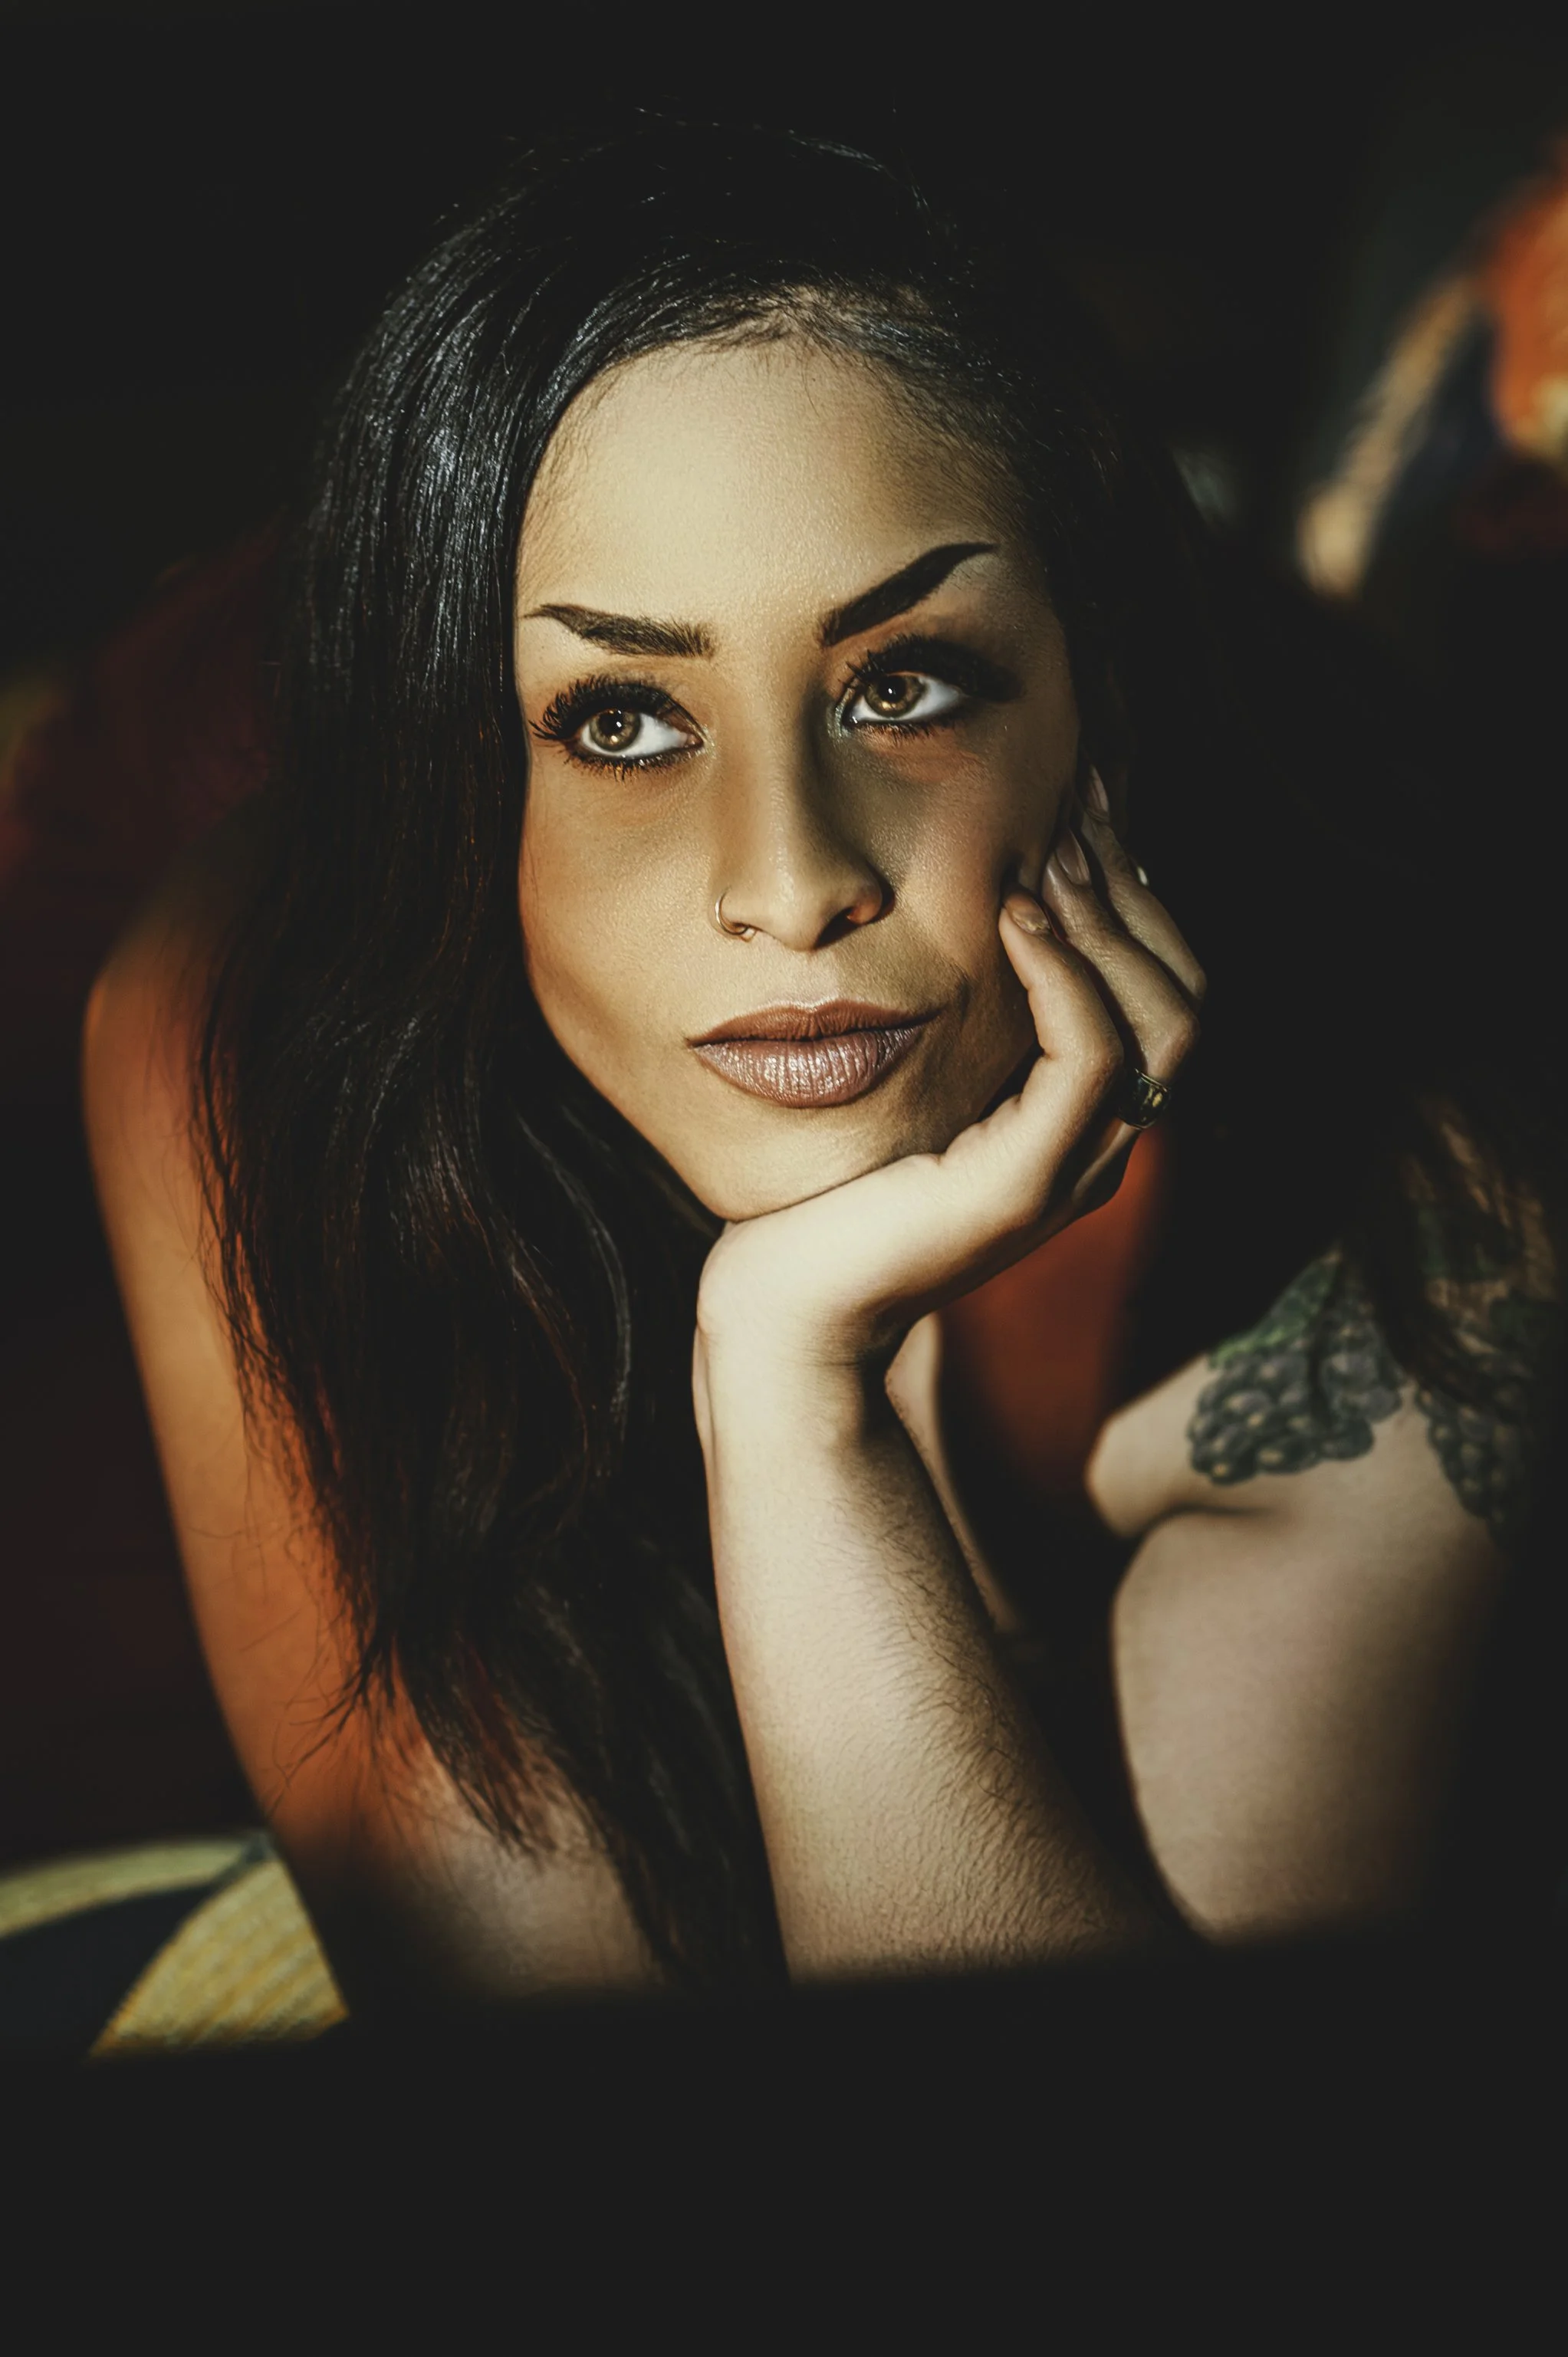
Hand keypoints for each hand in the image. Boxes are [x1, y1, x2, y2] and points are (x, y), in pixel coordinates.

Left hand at [694, 784, 1204, 1384]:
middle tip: (1079, 798)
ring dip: (1109, 919)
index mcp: (1079, 1119)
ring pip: (1163, 1023)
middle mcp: (1099, 1146)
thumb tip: (970, 895)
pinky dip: (1065, 976)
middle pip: (1185, 995)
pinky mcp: (1025, 1187)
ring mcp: (1073, 1170)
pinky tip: (1016, 913)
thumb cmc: (828, 1186)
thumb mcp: (912, 1078)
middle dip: (1137, 887)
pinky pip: (1091, 1061)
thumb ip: (962, 1015)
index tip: (1087, 800)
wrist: (785, 1307)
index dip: (1136, 893)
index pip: (1162, 988)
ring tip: (1048, 847)